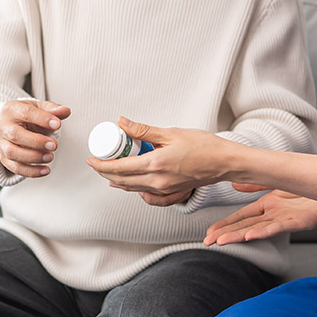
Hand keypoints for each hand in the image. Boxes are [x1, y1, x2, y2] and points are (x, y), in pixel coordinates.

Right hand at [0, 100, 70, 177]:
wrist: (14, 124)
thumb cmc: (28, 115)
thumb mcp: (40, 108)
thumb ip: (53, 109)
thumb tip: (65, 111)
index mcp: (12, 109)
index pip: (26, 113)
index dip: (42, 119)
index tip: (58, 125)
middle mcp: (3, 126)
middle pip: (15, 135)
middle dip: (36, 142)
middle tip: (54, 145)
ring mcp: (1, 143)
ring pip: (12, 153)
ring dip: (33, 157)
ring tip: (50, 157)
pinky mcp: (3, 158)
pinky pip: (14, 167)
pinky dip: (31, 171)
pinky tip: (45, 170)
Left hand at [86, 117, 232, 196]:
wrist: (224, 162)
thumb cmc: (203, 146)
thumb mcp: (171, 133)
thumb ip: (143, 130)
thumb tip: (121, 123)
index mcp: (155, 164)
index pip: (118, 168)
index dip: (101, 165)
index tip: (91, 159)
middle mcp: (157, 181)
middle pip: (121, 181)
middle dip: (105, 173)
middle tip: (97, 162)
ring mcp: (164, 190)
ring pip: (131, 188)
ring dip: (117, 180)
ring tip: (109, 170)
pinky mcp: (171, 192)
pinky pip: (145, 193)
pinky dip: (133, 188)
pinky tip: (131, 182)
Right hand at [204, 186, 316, 245]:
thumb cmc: (313, 186)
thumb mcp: (279, 181)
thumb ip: (257, 182)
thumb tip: (234, 183)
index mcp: (269, 206)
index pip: (241, 217)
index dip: (225, 225)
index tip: (209, 233)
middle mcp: (275, 214)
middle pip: (245, 225)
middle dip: (226, 234)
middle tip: (208, 243)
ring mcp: (286, 219)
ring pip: (258, 229)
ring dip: (240, 236)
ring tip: (222, 242)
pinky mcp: (299, 221)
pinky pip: (278, 227)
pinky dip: (263, 231)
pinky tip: (249, 235)